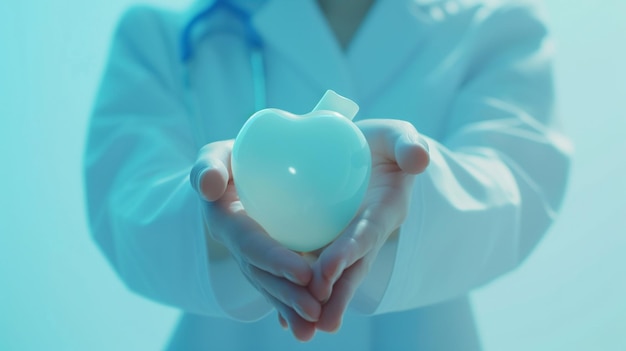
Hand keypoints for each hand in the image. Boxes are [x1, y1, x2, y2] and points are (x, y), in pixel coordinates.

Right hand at [190, 140, 319, 340]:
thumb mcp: (216, 155)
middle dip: (287, 294)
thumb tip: (208, 185)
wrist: (239, 174)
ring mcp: (253, 257)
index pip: (252, 244)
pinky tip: (314, 320)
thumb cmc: (231, 160)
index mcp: (228, 221)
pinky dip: (293, 303)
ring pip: (272, 286)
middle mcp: (240, 246)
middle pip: (263, 275)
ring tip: (317, 324)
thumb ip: (208, 165)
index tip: (303, 273)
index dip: (275, 260)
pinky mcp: (268, 260)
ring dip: (292, 307)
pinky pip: (280, 283)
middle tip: (314, 310)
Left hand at [309, 119, 429, 331]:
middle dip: (337, 292)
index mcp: (384, 209)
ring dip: (321, 302)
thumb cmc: (382, 144)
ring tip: (303, 331)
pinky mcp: (330, 242)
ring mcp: (348, 241)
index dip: (349, 251)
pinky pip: (317, 270)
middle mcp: (367, 232)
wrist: (367, 154)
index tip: (326, 271)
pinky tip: (283, 317)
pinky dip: (303, 292)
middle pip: (354, 267)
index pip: (367, 233)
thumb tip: (418, 160)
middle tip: (320, 321)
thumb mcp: (397, 136)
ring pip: (335, 276)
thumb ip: (407, 144)